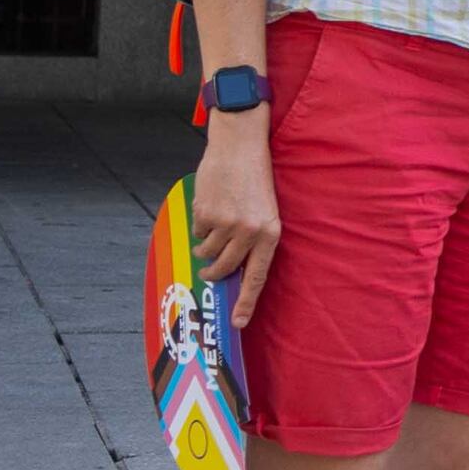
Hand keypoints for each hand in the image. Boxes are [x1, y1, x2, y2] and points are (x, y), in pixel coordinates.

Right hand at [188, 122, 280, 298]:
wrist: (240, 146)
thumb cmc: (255, 180)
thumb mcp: (264, 211)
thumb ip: (253, 239)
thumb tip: (233, 270)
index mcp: (270, 233)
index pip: (258, 276)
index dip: (246, 302)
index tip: (238, 323)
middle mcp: (250, 232)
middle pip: (224, 268)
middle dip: (213, 273)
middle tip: (208, 272)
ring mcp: (226, 224)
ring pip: (206, 252)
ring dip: (205, 245)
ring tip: (214, 225)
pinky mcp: (206, 214)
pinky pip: (197, 232)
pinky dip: (200, 224)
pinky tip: (211, 206)